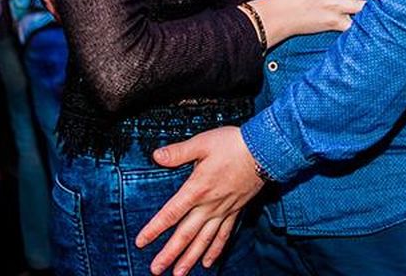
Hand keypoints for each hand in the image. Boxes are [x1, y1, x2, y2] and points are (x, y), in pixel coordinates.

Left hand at [136, 127, 263, 275]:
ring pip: (204, 240)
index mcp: (197, 188)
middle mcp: (209, 205)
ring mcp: (223, 211)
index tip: (141, 242)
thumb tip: (156, 156)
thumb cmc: (232, 144)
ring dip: (190, 258)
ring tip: (178, 274)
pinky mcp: (235, 211)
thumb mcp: (202, 143)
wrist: (264, 150)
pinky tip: (208, 263)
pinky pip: (224, 236)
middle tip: (156, 269)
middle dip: (169, 254)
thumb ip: (178, 152)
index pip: (171, 213)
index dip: (154, 229)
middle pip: (185, 234)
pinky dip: (215, 250)